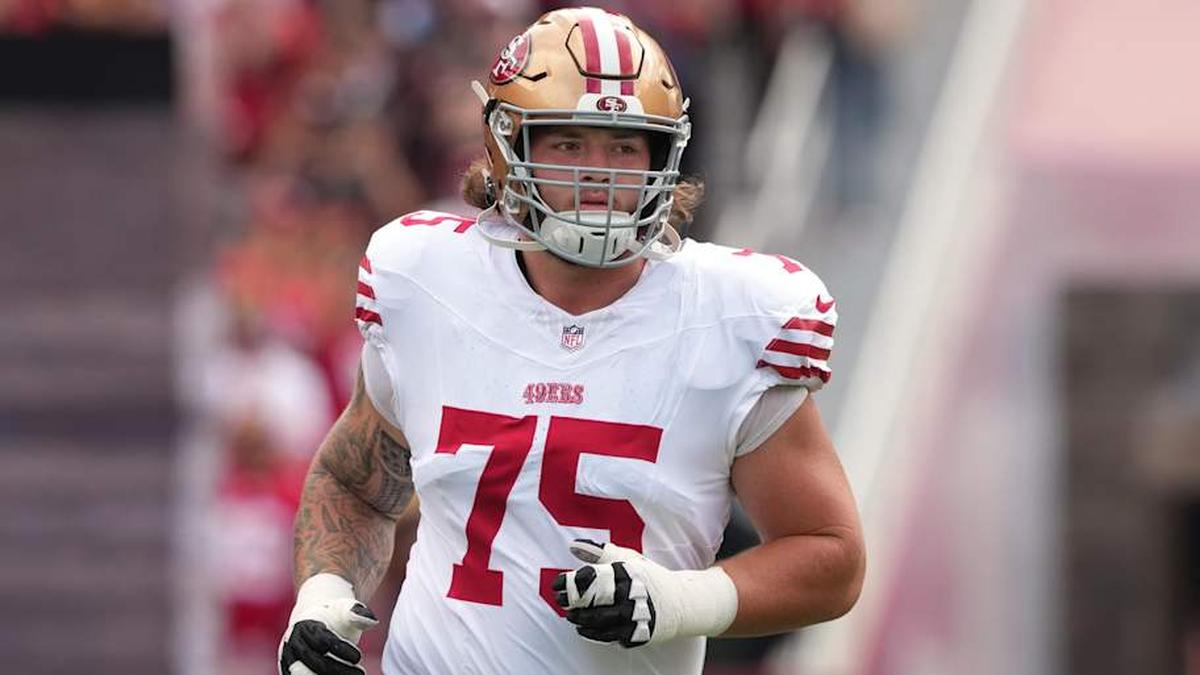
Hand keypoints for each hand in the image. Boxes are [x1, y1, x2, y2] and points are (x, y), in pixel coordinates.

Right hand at [278, 574, 378, 674]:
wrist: (313, 623)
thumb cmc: (335, 617)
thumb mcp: (346, 610)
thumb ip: (358, 614)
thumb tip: (373, 621)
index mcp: (306, 626)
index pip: (323, 640)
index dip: (341, 650)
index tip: (359, 657)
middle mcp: (294, 643)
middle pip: (314, 661)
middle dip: (338, 670)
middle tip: (360, 674)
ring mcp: (289, 659)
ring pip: (304, 674)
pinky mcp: (289, 671)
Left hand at [552, 539, 737, 647]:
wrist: (681, 603)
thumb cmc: (649, 578)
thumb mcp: (628, 560)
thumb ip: (600, 553)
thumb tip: (574, 546)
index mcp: (627, 574)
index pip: (592, 578)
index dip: (570, 582)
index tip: (557, 584)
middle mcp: (631, 595)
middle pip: (592, 602)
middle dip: (572, 603)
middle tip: (560, 602)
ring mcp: (635, 616)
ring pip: (598, 622)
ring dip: (580, 620)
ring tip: (572, 616)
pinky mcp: (637, 634)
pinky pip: (608, 636)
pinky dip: (593, 633)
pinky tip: (584, 628)